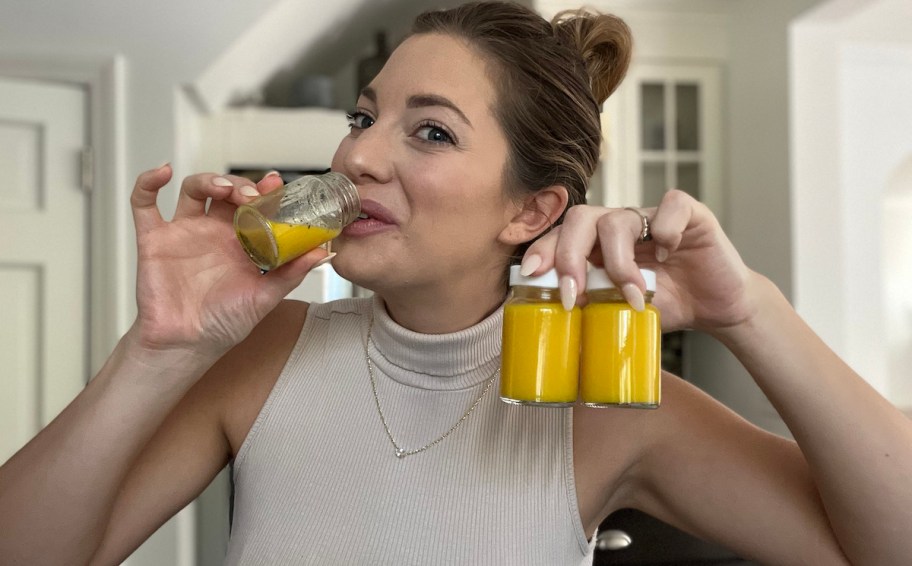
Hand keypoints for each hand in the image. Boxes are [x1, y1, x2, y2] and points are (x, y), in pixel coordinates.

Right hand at [128, 166, 328, 357]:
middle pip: (225, 191)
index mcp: (241, 241)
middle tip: (252, 195)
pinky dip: (147, 183)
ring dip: (207, 180)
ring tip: (222, 189)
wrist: (187, 345)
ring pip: (193, 189)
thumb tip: (323, 252)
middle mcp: (213, 232)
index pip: (254, 204)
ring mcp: (183, 233)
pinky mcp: (154, 240)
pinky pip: (144, 204)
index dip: (265, 190)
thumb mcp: (266, 297)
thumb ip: (292, 272)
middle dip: (239, 185)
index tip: (276, 184)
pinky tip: (162, 172)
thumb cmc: (225, 323)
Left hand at [523, 190, 758, 333]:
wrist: (717, 308)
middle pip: (580, 218)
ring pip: (617, 218)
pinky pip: (670, 206)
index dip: (542, 251)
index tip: (530, 276)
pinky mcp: (689, 215)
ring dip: (617, 261)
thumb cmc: (667, 305)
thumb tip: (554, 315)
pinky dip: (665, 230)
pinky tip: (668, 254)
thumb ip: (592, 304)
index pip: (560, 235)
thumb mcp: (621, 309)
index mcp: (597, 244)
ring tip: (631, 294)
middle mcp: (620, 225)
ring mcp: (652, 217)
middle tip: (573, 294)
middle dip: (568, 256)